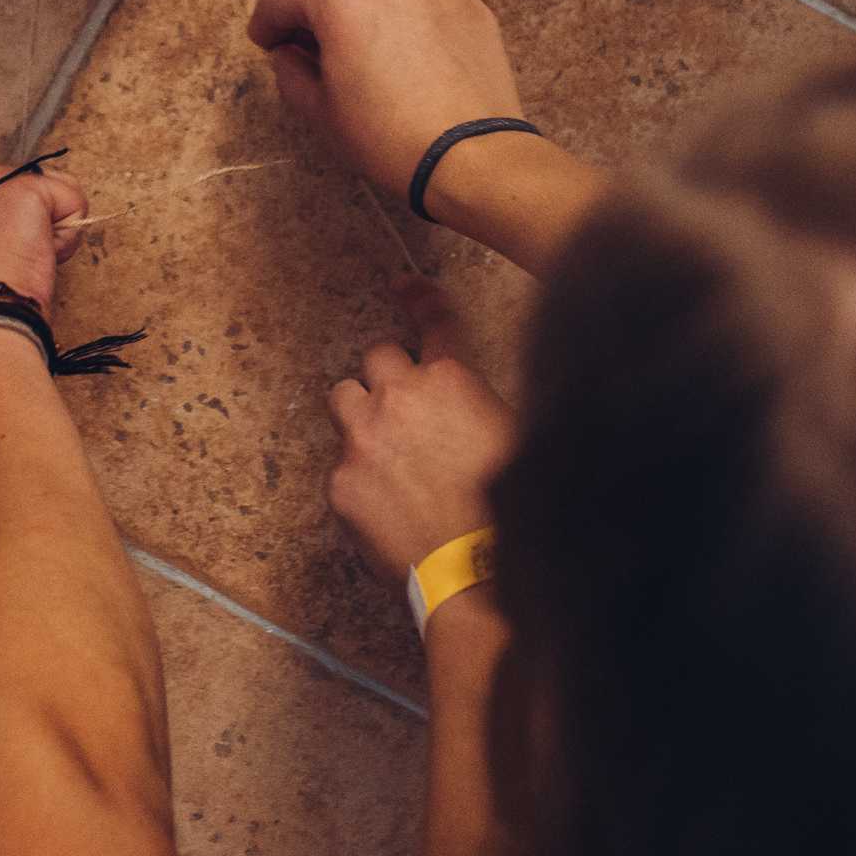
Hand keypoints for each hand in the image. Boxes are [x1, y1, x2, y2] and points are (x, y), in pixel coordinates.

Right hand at [0, 159, 90, 308]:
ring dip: (47, 234)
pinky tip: (37, 256)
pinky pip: (72, 204)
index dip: (7, 234)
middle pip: (24, 191)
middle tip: (8, 263)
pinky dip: (66, 239)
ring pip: (51, 196)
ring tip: (20, 261)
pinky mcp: (25, 187)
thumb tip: (4, 244)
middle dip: (27, 227)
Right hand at [247, 0, 524, 195]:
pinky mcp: (467, 2)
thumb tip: (286, 52)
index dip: (267, 20)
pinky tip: (408, 33)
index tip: (264, 40)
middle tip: (312, 40)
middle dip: (314, 4)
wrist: (471, 157)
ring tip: (362, 16)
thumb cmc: (387, 139)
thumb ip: (291, 73)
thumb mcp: (322, 112)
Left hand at [327, 301, 514, 582]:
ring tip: (381, 443)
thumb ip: (480, 404)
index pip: (433, 320)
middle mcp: (400, 398)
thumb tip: (471, 401)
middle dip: (389, 374)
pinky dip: (358, 474)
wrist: (474, 569)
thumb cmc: (505, 507)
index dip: (419, 298)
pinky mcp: (341, 480)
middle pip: (377, 356)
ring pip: (343, 396)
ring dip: (360, 411)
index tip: (404, 286)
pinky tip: (385, 502)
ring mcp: (363, 438)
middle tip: (401, 401)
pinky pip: (340, 461)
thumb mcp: (515, 436)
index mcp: (450, 380)